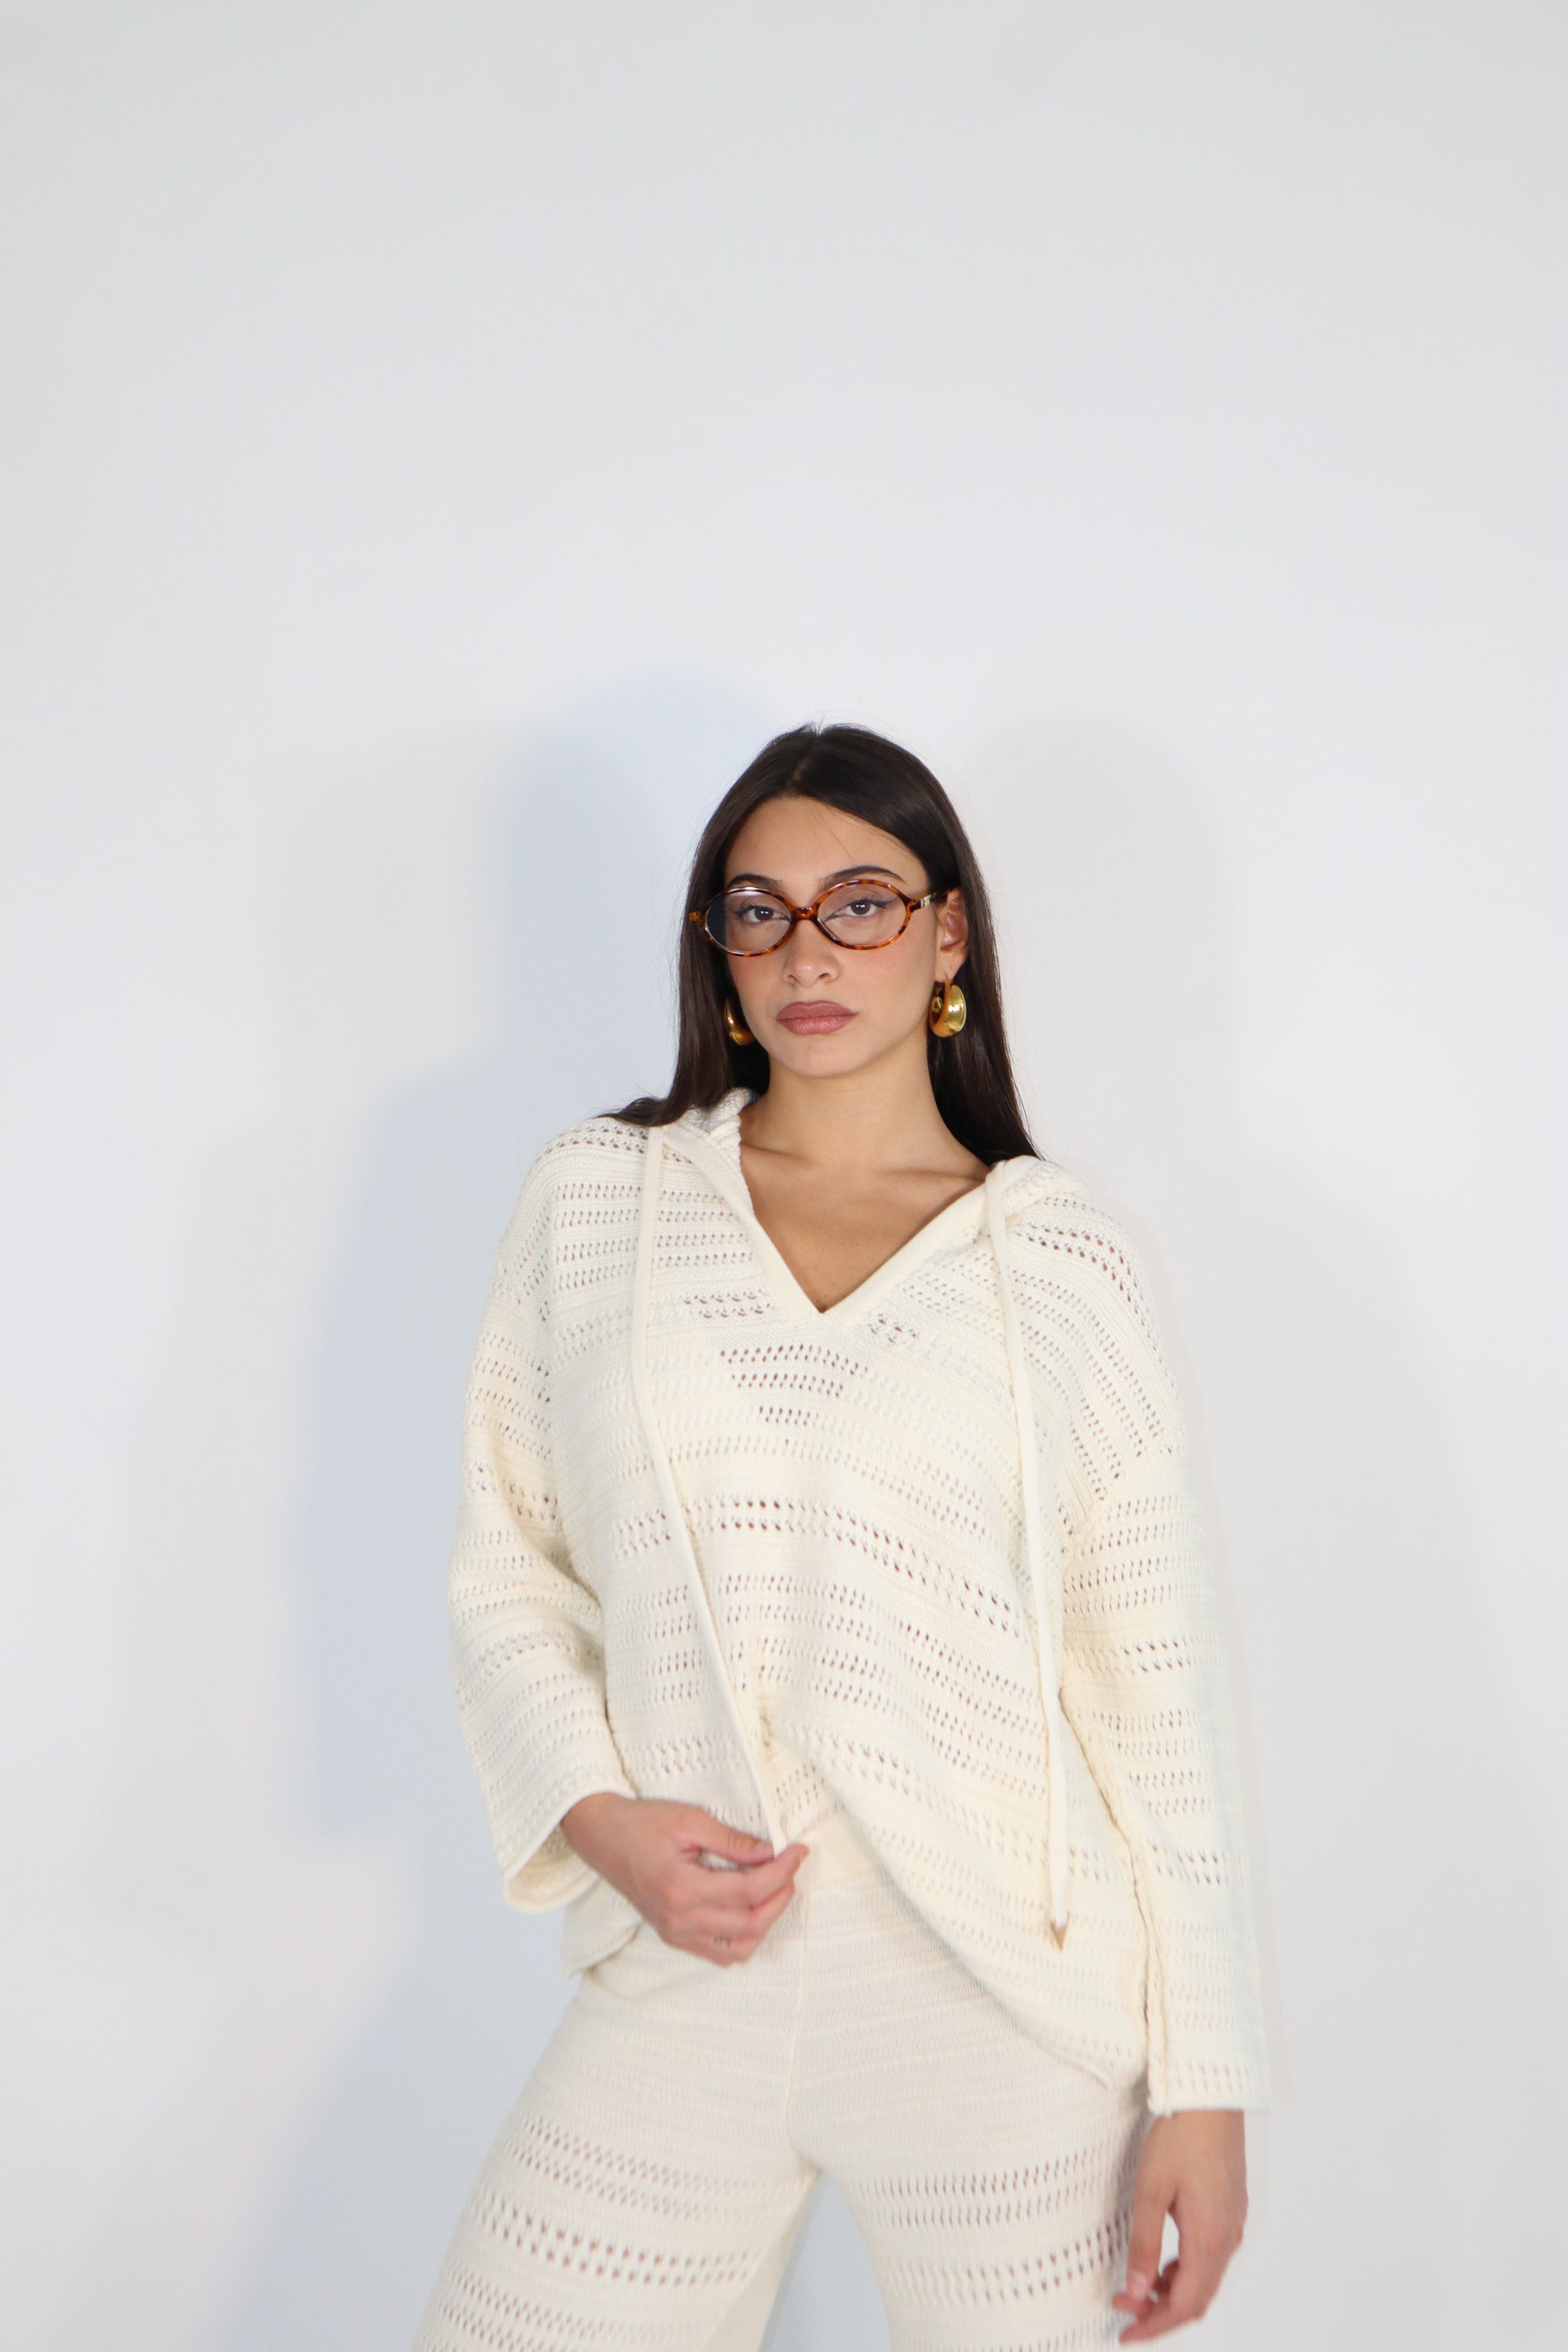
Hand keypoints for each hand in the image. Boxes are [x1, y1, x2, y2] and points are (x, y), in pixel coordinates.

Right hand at [560, 1792, 808, 1965]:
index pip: (749, 1891)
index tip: (798, 1851)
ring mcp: (676, 1934)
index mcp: (682, 1889)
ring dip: (765, 1922)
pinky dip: (743, 1938)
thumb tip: (772, 1851)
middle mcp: (679, 1921)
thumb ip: (733, 1841)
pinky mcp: (674, 1937)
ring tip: (774, 1888)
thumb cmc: (642, 1823)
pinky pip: (719, 1954)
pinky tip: (749, 1909)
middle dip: (781, 1896)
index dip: (782, 1872)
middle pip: (750, 1924)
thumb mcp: (690, 1820)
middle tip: (791, 1867)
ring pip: (739, 1949)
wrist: (603, 1837)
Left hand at [1111, 2109, 1246, 2339]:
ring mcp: (1233, 2225)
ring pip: (1206, 2280)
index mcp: (1208, 2239)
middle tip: (1126, 2313)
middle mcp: (1228, 2239)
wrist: (1211, 2099)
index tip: (1126, 2333)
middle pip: (1198, 2299)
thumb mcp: (1151, 2190)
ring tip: (1139, 2287)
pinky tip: (1164, 2263)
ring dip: (1174, 2293)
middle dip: (1161, 2313)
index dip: (1154, 2325)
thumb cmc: (1180, 2137)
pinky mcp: (1232, 2211)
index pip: (1184, 2304)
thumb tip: (1137, 2292)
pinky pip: (1211, 2258)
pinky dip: (1187, 2272)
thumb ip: (1144, 2244)